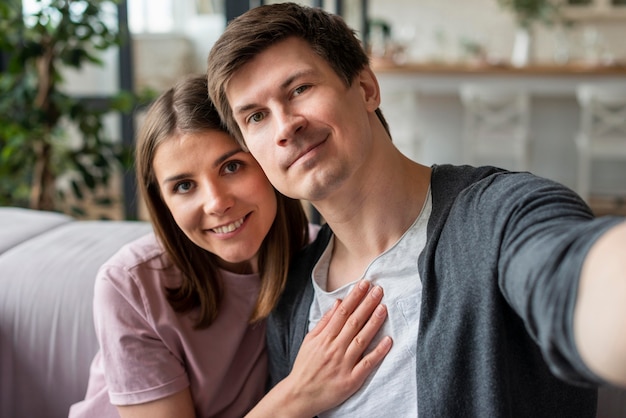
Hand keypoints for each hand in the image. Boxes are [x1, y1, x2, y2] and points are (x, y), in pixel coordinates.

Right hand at [250, 280, 390, 417]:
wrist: (299, 395)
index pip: (342, 312)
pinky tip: (388, 341)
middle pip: (353, 322)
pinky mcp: (351, 380)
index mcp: (324, 338)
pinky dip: (377, 352)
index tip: (364, 284)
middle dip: (367, 304)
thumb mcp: (310, 341)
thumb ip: (324, 322)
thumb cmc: (305, 366)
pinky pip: (367, 364)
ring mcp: (344, 364)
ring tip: (383, 307)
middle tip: (379, 290)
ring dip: (373, 323)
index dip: (354, 297)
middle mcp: (334, 348)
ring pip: (361, 339)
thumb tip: (338, 303)